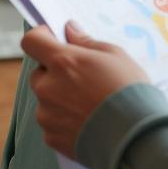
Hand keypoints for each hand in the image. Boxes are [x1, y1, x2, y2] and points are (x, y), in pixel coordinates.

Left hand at [22, 21, 148, 159]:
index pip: (32, 41)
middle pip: (38, 72)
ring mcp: (47, 115)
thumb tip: (70, 30)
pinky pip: (50, 123)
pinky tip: (85, 122)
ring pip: (45, 99)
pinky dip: (63, 121)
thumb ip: (86, 42)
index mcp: (63, 62)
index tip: (52, 39)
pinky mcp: (51, 138)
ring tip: (87, 104)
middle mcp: (48, 87)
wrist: (135, 137)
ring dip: (58, 98)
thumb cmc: (128, 91)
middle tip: (80, 78)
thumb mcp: (114, 55)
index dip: (41, 37)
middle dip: (54, 72)